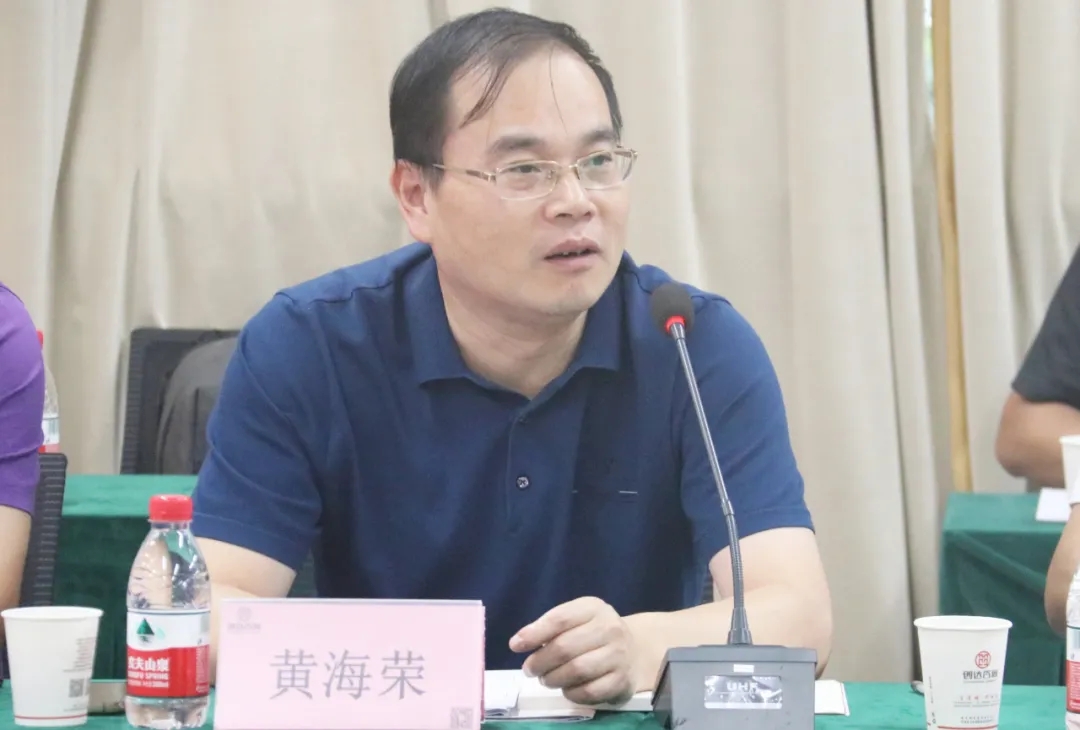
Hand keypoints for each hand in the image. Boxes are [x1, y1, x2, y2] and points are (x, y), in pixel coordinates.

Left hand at [509, 597, 638, 705]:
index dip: (534, 633)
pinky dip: (571, 693)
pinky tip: (566, 689)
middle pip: (565, 647)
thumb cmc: (593, 633)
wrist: (634, 650)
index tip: (515, 646)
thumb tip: (518, 642)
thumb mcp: (575, 620)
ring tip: (546, 679)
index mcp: (594, 608)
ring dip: (553, 678)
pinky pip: (589, 691)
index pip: (560, 619)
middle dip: (540, 661)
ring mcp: (619, 655)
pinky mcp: (622, 680)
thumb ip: (548, 627)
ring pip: (576, 670)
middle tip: (530, 669)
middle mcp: (610, 628)